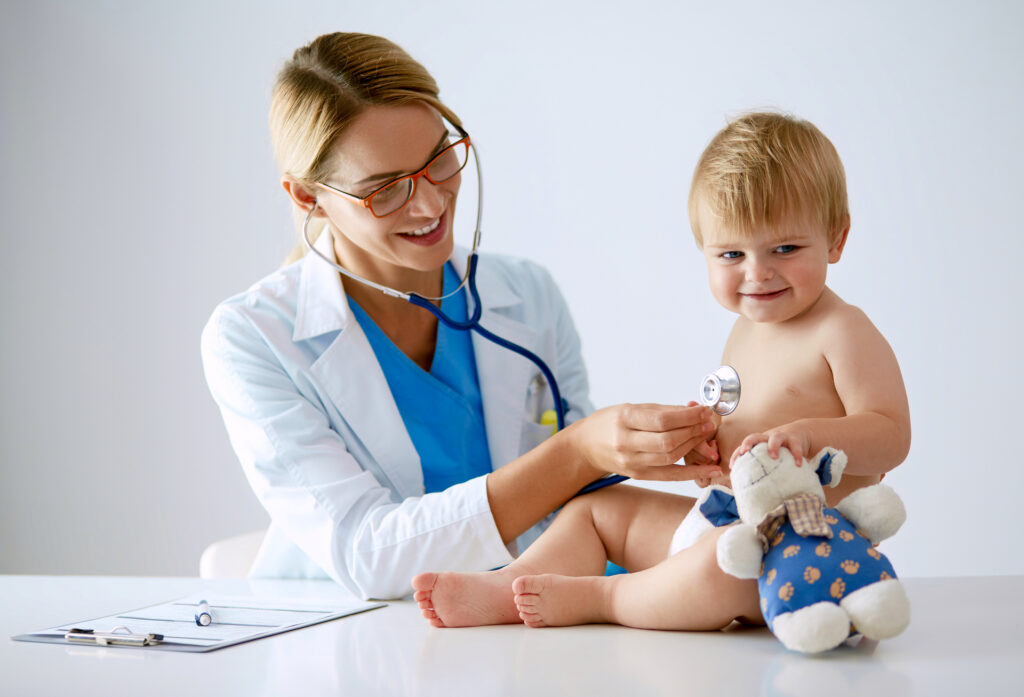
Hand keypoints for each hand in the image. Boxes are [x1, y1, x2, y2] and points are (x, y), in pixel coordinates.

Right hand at [568, 403, 722, 482]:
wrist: (586, 447)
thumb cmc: (609, 423)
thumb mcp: (631, 408)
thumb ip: (662, 411)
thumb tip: (694, 411)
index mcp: (623, 419)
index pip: (661, 420)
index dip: (687, 416)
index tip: (704, 411)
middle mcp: (626, 442)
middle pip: (668, 440)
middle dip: (693, 431)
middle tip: (708, 423)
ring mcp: (632, 462)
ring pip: (671, 457)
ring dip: (694, 447)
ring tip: (707, 437)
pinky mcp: (639, 475)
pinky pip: (670, 476)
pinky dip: (693, 473)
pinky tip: (711, 470)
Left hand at [731, 426, 811, 467]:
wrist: (800, 434)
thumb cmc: (781, 450)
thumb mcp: (769, 455)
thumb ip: (762, 467)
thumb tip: (751, 489)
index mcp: (759, 442)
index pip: (744, 447)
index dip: (737, 454)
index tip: (732, 466)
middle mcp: (768, 438)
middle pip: (755, 436)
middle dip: (748, 443)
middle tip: (745, 451)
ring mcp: (782, 437)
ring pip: (775, 438)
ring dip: (773, 446)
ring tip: (773, 457)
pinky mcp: (795, 439)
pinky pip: (795, 446)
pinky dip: (797, 454)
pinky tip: (798, 464)